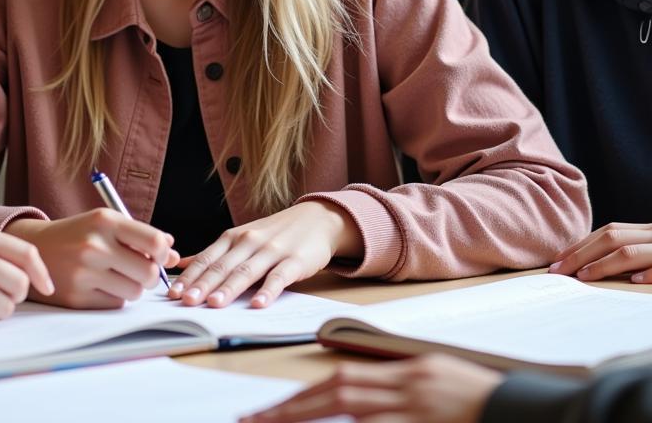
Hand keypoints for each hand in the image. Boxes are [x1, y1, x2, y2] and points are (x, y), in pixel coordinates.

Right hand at [6, 209, 178, 308]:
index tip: (158, 255)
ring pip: (134, 291)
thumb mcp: (107, 224)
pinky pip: (115, 304)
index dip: (163, 253)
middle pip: (149, 272)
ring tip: (117, 276)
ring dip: (132, 287)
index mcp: (106, 221)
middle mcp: (95, 245)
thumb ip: (141, 237)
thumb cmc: (79, 234)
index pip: (154, 242)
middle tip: (140, 271)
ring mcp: (84, 273)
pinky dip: (114, 297)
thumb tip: (174, 256)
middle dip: (151, 275)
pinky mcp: (76, 297)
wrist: (36, 248)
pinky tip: (101, 285)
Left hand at [168, 201, 361, 308]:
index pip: (206, 259)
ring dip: (229, 288)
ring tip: (214, 304)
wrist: (315, 219)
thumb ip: (213, 253)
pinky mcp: (294, 261)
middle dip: (202, 284)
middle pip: (222, 266)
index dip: (189, 276)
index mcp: (232, 238)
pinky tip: (258, 304)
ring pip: (247, 271)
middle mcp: (248, 241)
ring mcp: (271, 250)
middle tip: (186, 302)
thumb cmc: (273, 233)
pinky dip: (268, 291)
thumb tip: (179, 265)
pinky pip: (279, 277)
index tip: (172, 293)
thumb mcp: (240, 238)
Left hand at [238, 355, 501, 422]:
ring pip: (355, 411)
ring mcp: (420, 407)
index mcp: (407, 370)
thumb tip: (352, 404)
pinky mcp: (430, 422)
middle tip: (255, 419)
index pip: (342, 381)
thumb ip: (397, 391)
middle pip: (338, 392)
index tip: (269, 410)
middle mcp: (409, 386)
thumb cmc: (486, 400)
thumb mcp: (438, 383)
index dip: (302, 395)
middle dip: (293, 407)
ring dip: (313, 417)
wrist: (533, 407)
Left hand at [549, 222, 651, 281]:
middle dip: (581, 254)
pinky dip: (647, 273)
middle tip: (559, 270)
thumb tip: (589, 263)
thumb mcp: (648, 247)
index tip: (559, 259)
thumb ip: (627, 251)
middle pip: (611, 239)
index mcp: (645, 231)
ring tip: (583, 276)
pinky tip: (633, 281)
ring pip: (630, 252)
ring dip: (603, 264)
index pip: (607, 233)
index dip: (582, 245)